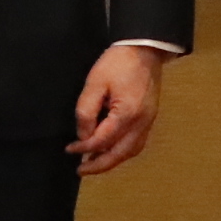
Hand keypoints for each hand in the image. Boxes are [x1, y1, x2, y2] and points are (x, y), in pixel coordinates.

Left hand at [70, 41, 168, 175]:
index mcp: (127, 114)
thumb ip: (86, 111)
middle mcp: (141, 123)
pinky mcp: (150, 117)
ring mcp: (148, 121)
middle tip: (81, 170)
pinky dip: (123, 151)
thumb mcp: (95, 83)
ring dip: (112, 160)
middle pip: (120, 154)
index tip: (70, 149)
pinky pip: (137, 142)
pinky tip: (111, 150)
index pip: (102, 141)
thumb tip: (83, 135)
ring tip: (94, 163)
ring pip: (131, 151)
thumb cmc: (118, 63)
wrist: (144, 49)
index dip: (84, 148)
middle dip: (99, 165)